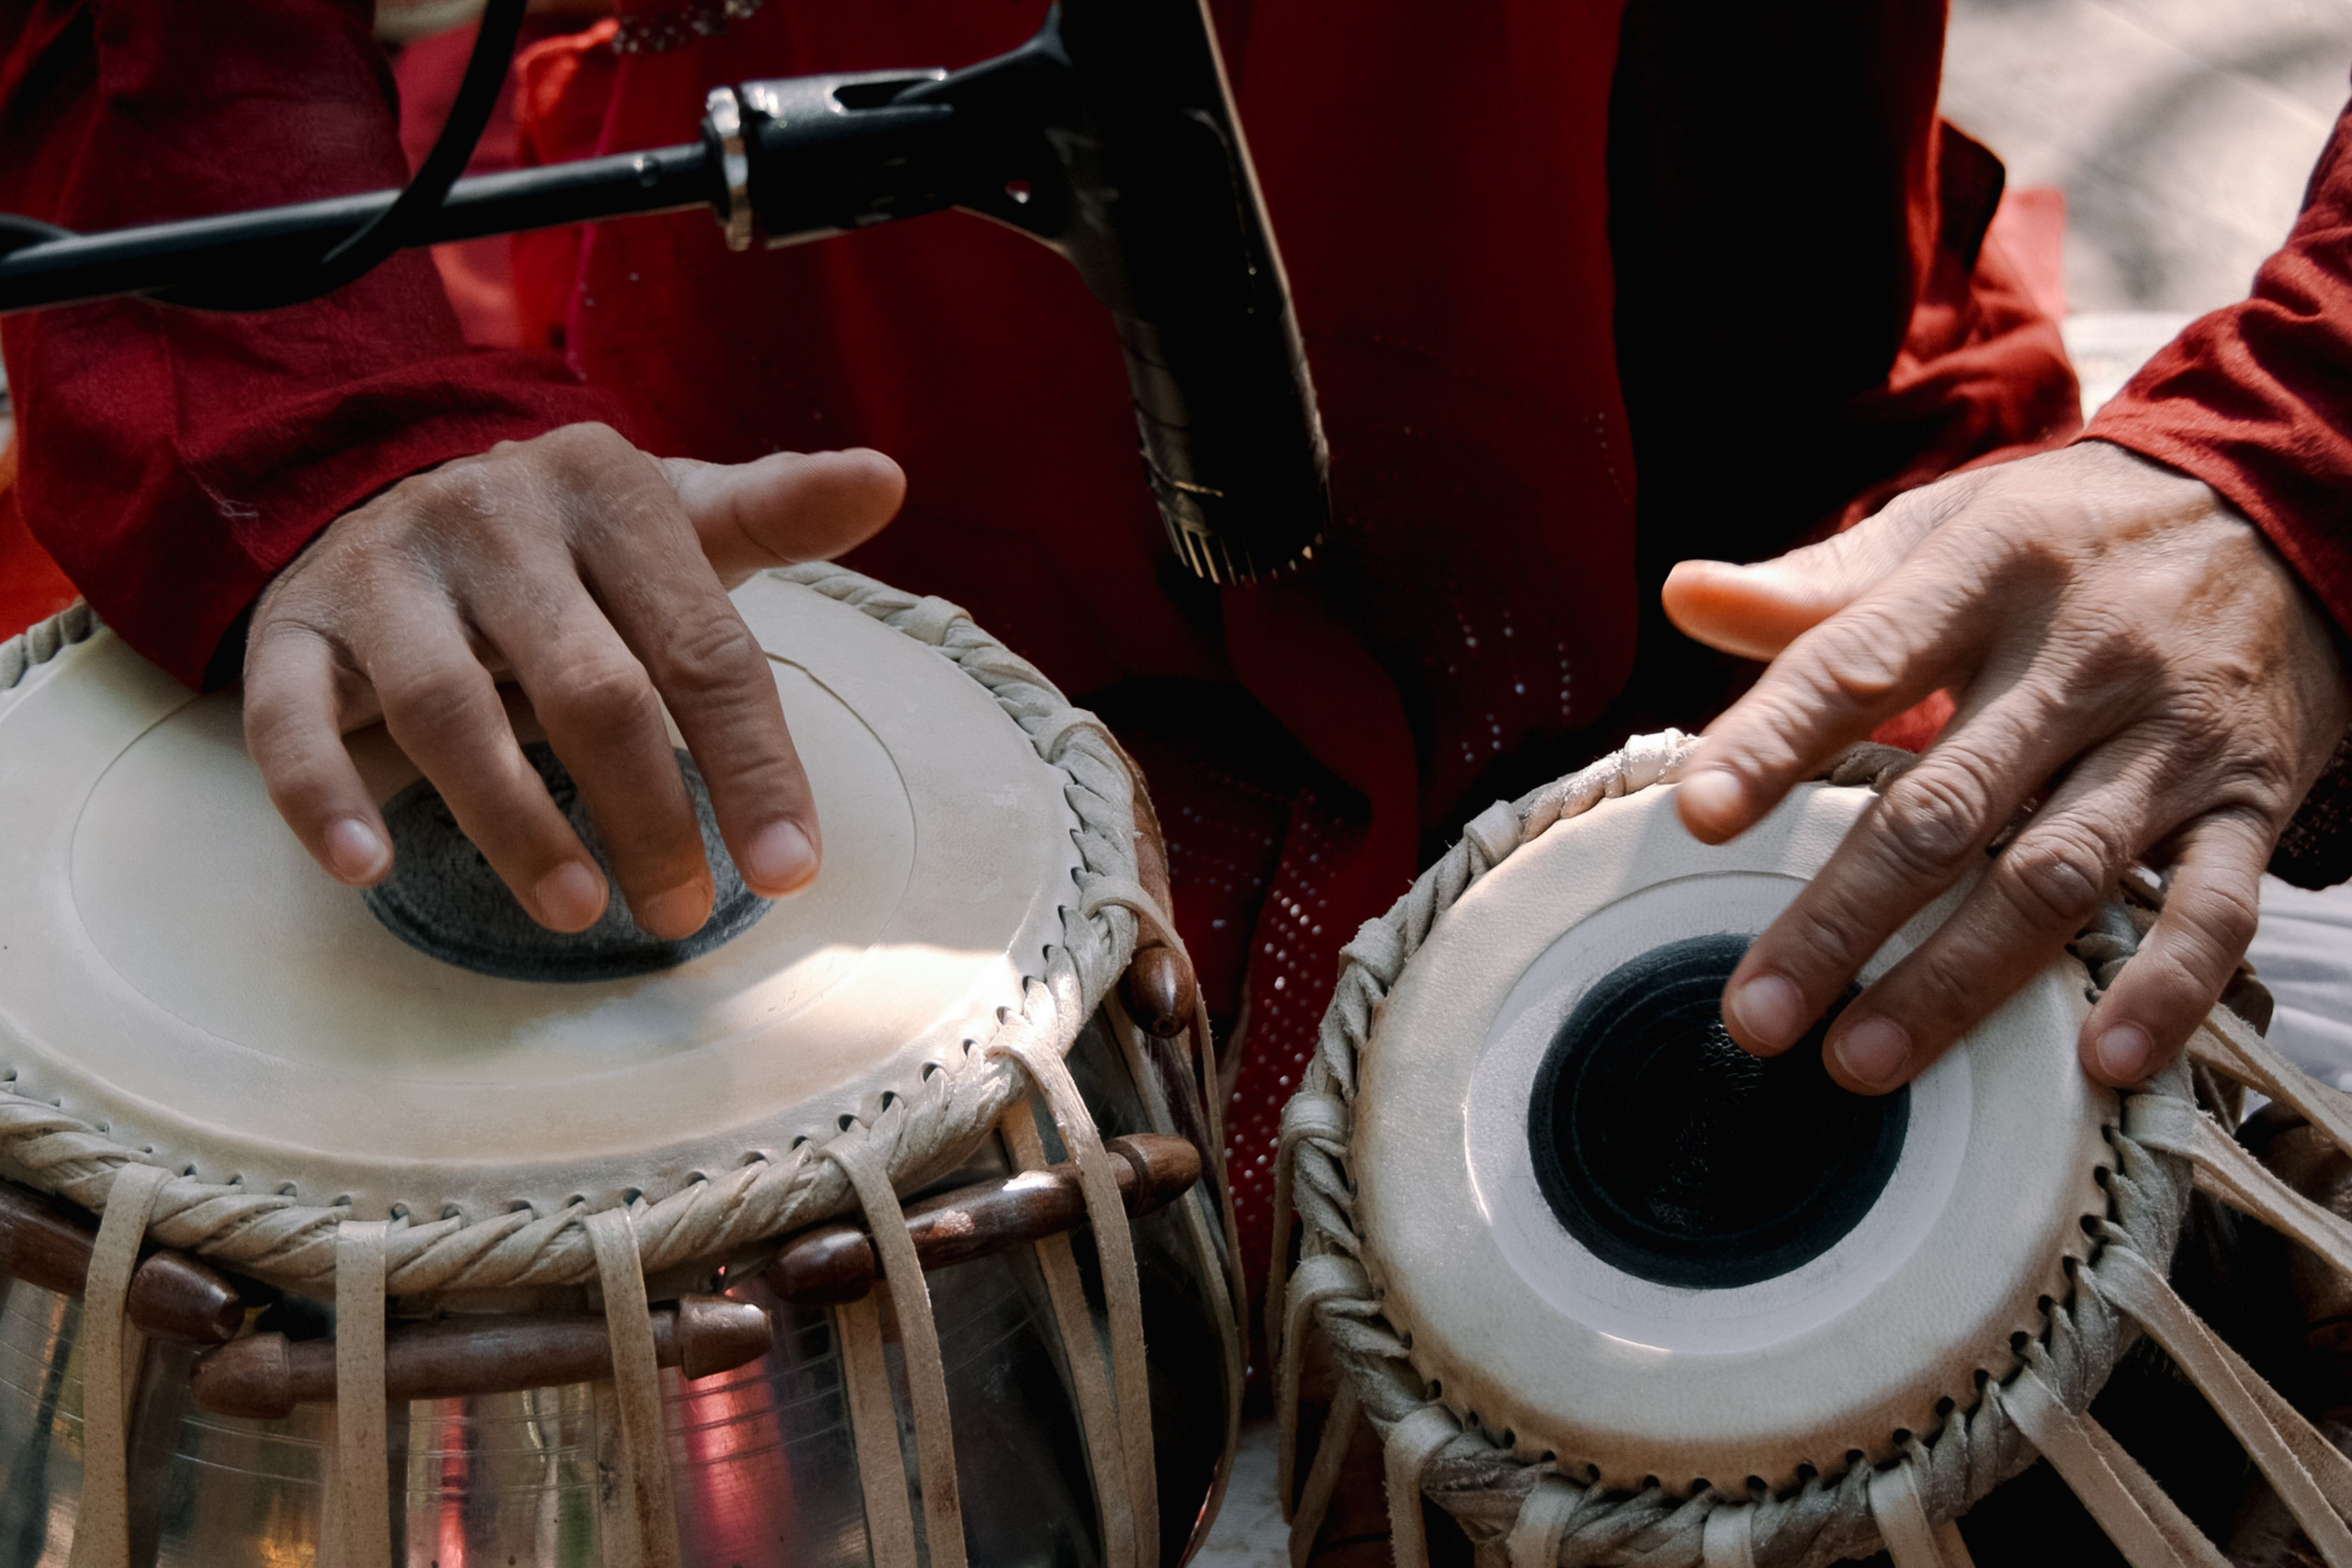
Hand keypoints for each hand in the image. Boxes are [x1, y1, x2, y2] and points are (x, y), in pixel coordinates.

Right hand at [243, 422, 903, 937]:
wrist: (384, 481)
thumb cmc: (568, 540)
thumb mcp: (672, 516)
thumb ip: (775, 513)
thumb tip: (887, 479)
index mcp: (608, 492)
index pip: (702, 646)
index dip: (753, 765)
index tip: (791, 870)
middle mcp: (493, 519)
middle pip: (588, 688)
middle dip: (648, 813)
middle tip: (686, 913)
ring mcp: (387, 571)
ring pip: (447, 709)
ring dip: (514, 822)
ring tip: (577, 912)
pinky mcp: (295, 624)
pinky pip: (292, 714)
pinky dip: (324, 795)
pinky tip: (367, 867)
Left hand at [1661, 440, 2350, 1093]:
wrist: (2283, 506)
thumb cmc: (2069, 534)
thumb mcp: (1948, 526)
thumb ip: (1818, 584)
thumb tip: (1682, 594)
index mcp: (1986, 574)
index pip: (1859, 663)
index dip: (1774, 741)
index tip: (1697, 817)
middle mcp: (2080, 658)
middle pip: (1944, 806)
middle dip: (1842, 918)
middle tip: (1755, 1015)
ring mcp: (2170, 737)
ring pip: (2054, 875)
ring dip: (1957, 980)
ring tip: (1860, 1061)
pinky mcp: (2251, 798)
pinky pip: (2213, 907)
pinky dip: (2164, 989)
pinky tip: (2097, 1061)